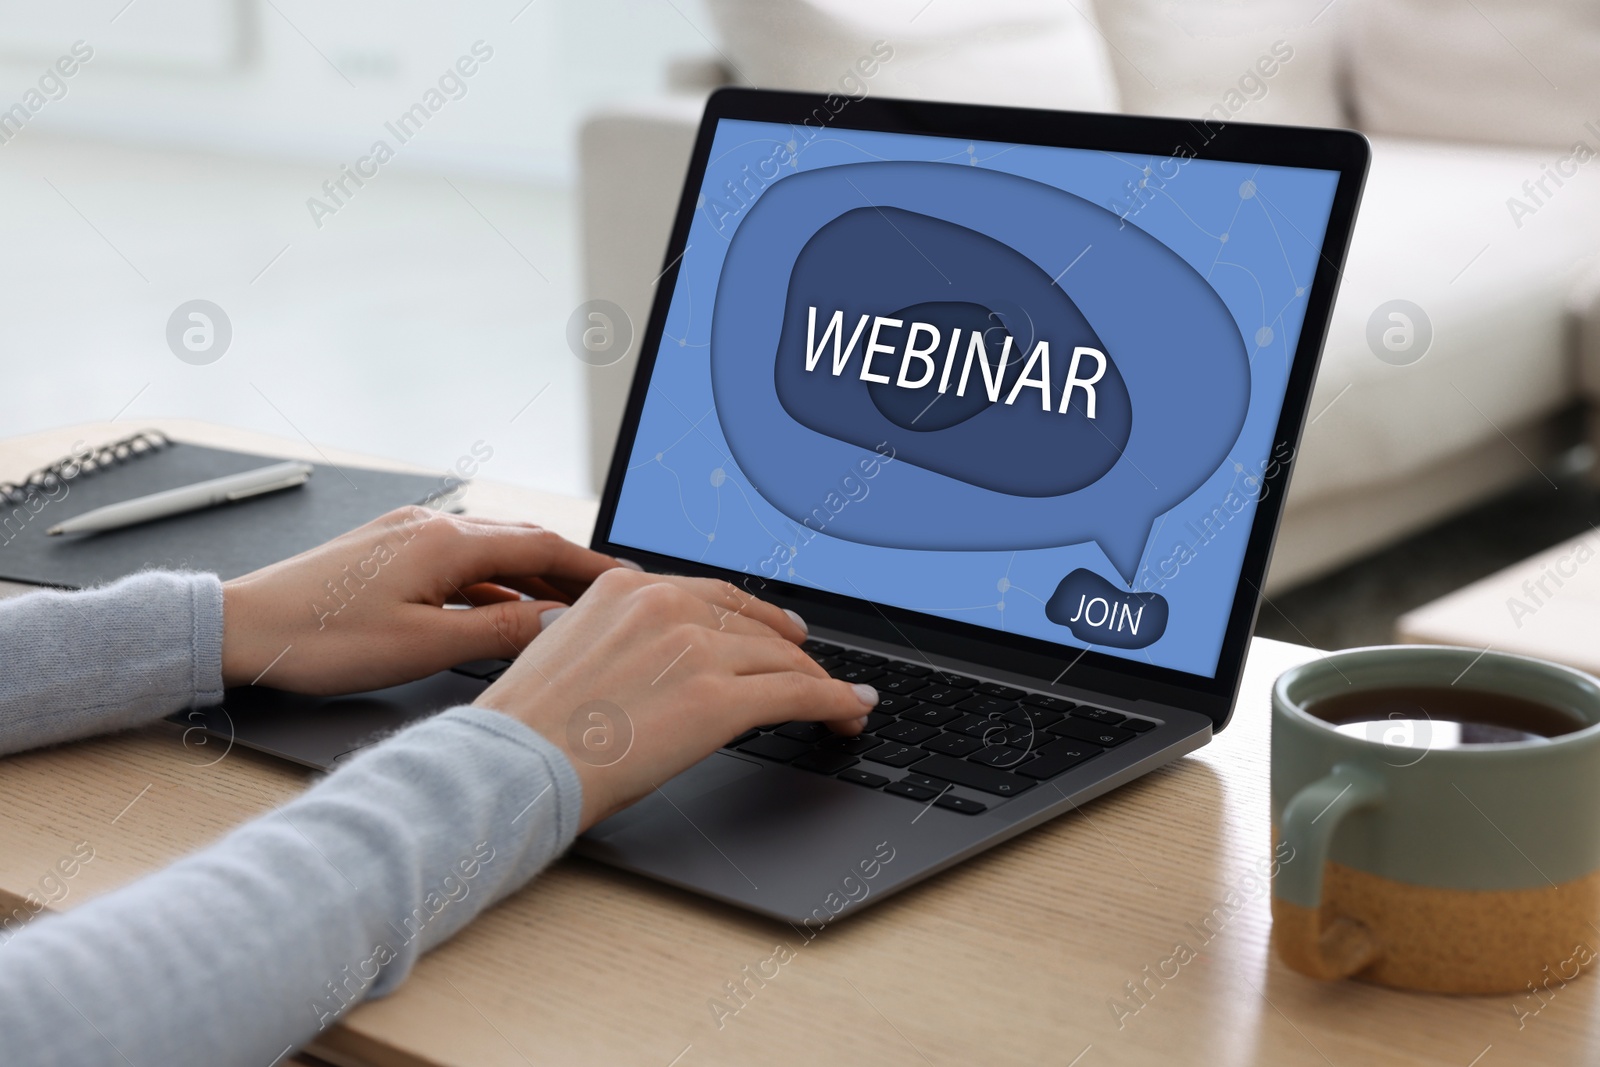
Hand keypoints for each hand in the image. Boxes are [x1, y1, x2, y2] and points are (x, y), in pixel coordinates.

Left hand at [221, 507, 625, 693]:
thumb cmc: (320, 638)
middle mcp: (430, 526)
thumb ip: (499, 634)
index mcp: (446, 542)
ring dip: (528, 577)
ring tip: (563, 608)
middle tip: (608, 598)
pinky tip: (498, 610)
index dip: (590, 565)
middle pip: (520, 542)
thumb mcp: (423, 647)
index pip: (541, 545)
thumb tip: (556, 625)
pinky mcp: (386, 551)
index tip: (628, 582)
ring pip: (488, 551)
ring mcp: (405, 535)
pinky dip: (489, 583)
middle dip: (568, 569)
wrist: (241, 628)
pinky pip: (457, 560)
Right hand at [473, 568, 878, 829]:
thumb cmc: (528, 728)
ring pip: (782, 659)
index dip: (755, 618)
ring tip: (840, 703)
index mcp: (625, 588)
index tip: (779, 632)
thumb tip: (648, 662)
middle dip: (791, 653)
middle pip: (754, 627)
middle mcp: (666, 605)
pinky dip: (835, 702)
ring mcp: (697, 649)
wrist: (515, 762)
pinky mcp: (721, 699)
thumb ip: (615, 641)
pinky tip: (851, 711)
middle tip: (814, 671)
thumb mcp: (567, 653)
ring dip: (819, 682)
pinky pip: (799, 694)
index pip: (713, 596)